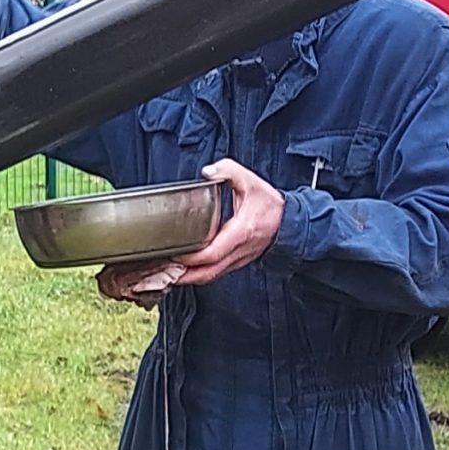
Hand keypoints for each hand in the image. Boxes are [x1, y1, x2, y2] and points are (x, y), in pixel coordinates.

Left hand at [96, 158, 285, 298]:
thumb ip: (229, 171)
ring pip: (209, 277)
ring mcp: (237, 260)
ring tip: (165, 273)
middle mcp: (238, 251)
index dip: (190, 257)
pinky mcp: (235, 262)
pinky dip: (197, 274)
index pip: (211, 253)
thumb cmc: (270, 205)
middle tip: (159, 272)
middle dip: (181, 276)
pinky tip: (182, 269)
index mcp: (241, 232)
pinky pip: (214, 273)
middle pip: (206, 274)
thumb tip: (208, 172)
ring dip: (187, 278)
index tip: (172, 252)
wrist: (289, 223)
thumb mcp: (251, 181)